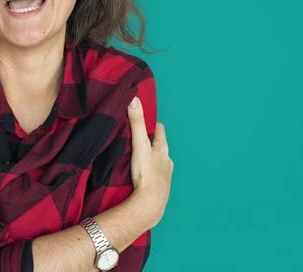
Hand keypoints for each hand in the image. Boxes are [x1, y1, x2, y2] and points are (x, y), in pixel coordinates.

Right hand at [127, 96, 173, 227]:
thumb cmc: (146, 172)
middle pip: (159, 145)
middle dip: (150, 140)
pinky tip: (142, 174)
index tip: (145, 119)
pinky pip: (155, 174)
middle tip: (138, 137)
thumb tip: (135, 99)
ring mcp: (165, 174)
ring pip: (158, 160)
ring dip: (150, 157)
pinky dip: (150, 171)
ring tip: (138, 156)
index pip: (160, 130)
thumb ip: (136, 123)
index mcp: (162, 148)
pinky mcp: (160, 186)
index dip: (153, 124)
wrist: (150, 203)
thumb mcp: (139, 145)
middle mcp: (167, 160)